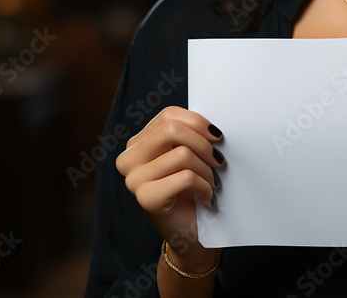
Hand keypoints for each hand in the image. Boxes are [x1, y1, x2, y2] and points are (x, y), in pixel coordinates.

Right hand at [115, 105, 225, 270]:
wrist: (189, 232)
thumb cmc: (190, 190)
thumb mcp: (187, 155)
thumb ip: (188, 135)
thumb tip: (210, 126)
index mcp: (138, 144)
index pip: (169, 115)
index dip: (197, 122)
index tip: (216, 136)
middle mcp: (129, 159)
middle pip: (172, 129)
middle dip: (203, 143)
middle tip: (217, 160)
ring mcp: (134, 179)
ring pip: (182, 154)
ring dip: (207, 170)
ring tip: (212, 183)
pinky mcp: (146, 198)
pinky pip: (186, 177)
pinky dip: (205, 186)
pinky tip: (207, 197)